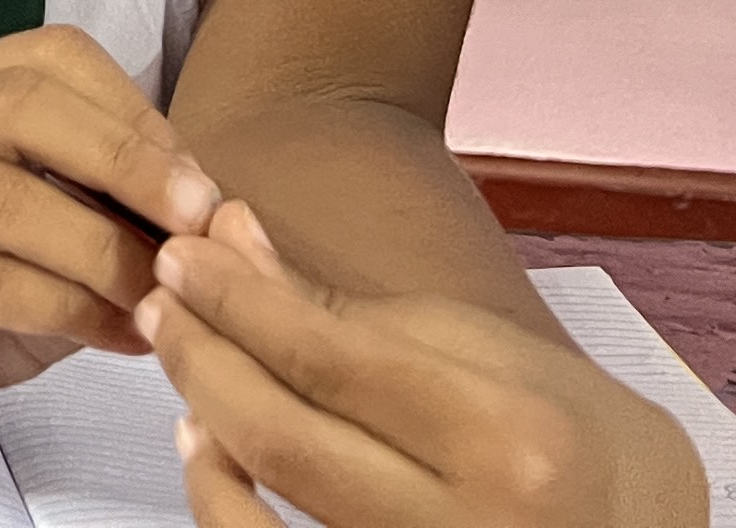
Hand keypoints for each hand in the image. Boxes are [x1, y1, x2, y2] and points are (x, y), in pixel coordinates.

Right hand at [0, 24, 223, 458]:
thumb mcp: (60, 224)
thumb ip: (119, 201)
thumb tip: (219, 210)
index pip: (55, 58)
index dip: (137, 114)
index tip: (202, 185)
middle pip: (24, 107)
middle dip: (127, 160)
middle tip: (201, 220)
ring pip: (7, 199)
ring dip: (107, 247)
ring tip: (168, 295)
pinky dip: (76, 310)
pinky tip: (125, 337)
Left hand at [146, 201, 707, 527]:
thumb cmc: (572, 437)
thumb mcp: (478, 347)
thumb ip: (345, 306)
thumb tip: (229, 237)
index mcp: (505, 434)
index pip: (330, 359)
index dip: (237, 302)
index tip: (184, 257)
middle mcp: (472, 524)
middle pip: (287, 435)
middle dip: (204, 356)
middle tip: (163, 297)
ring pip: (268, 507)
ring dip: (207, 420)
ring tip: (183, 356)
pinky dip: (225, 507)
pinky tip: (209, 447)